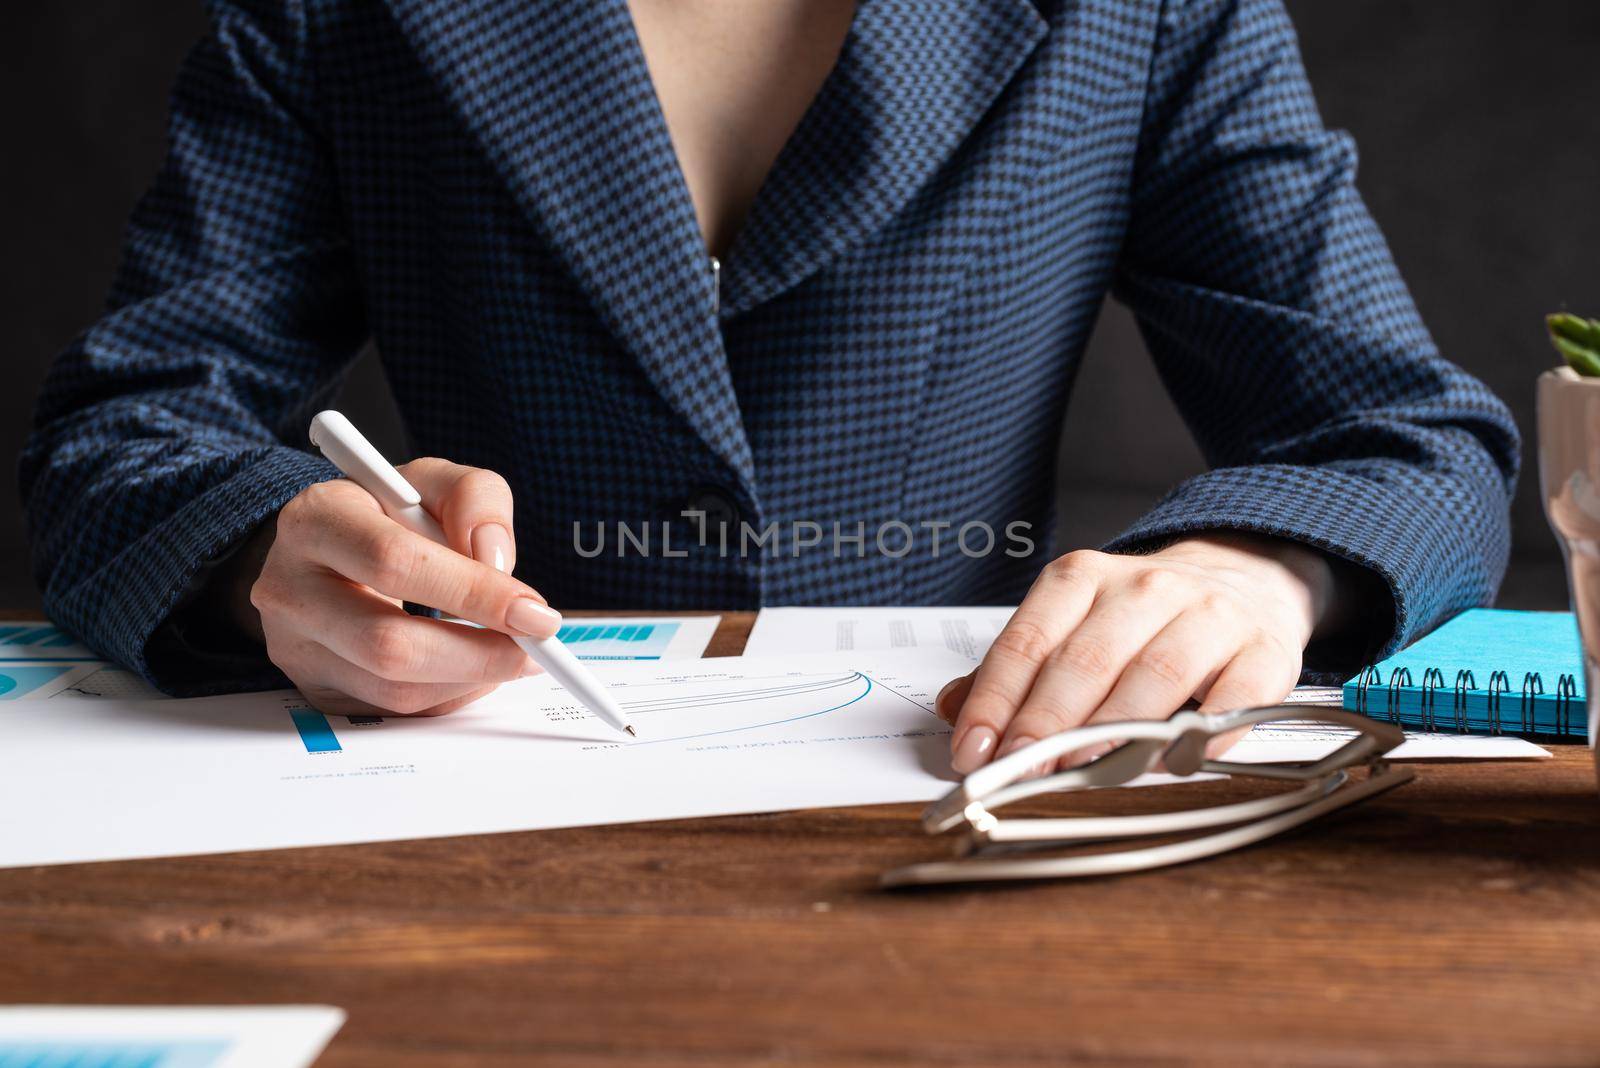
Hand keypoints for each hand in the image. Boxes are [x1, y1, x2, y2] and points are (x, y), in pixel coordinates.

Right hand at [245, 459, 560, 716]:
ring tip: (512, 655)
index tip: (534, 612)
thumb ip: (476, 498)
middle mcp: (291, 587)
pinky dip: (448, 695)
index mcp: (316, 520)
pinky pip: (393, 709)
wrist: (324, 550)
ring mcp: (296, 646)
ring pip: (393, 689)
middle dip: (479, 654)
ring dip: (470, 680)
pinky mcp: (315, 688)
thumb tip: (496, 561)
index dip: (472, 592)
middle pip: (388, 643)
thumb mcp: (432, 481)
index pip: (395, 561)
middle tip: (535, 649)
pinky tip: (473, 667)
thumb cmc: (384, 514)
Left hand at [938, 534, 1341, 774]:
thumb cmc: (1141, 617)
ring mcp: (1209, 617)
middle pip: (1086, 661)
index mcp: (1082, 578)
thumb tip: (950, 707)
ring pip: (1156, 677)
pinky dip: (1206, 732)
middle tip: (1020, 772)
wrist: (1242, 579)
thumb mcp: (1071, 622)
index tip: (973, 751)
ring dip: (1116, 731)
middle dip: (1048, 724)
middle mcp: (1145, 588)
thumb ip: (1015, 667)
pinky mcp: (1264, 651)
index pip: (1029, 641)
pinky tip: (1176, 763)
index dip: (997, 700)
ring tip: (1083, 774)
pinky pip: (1235, 694)